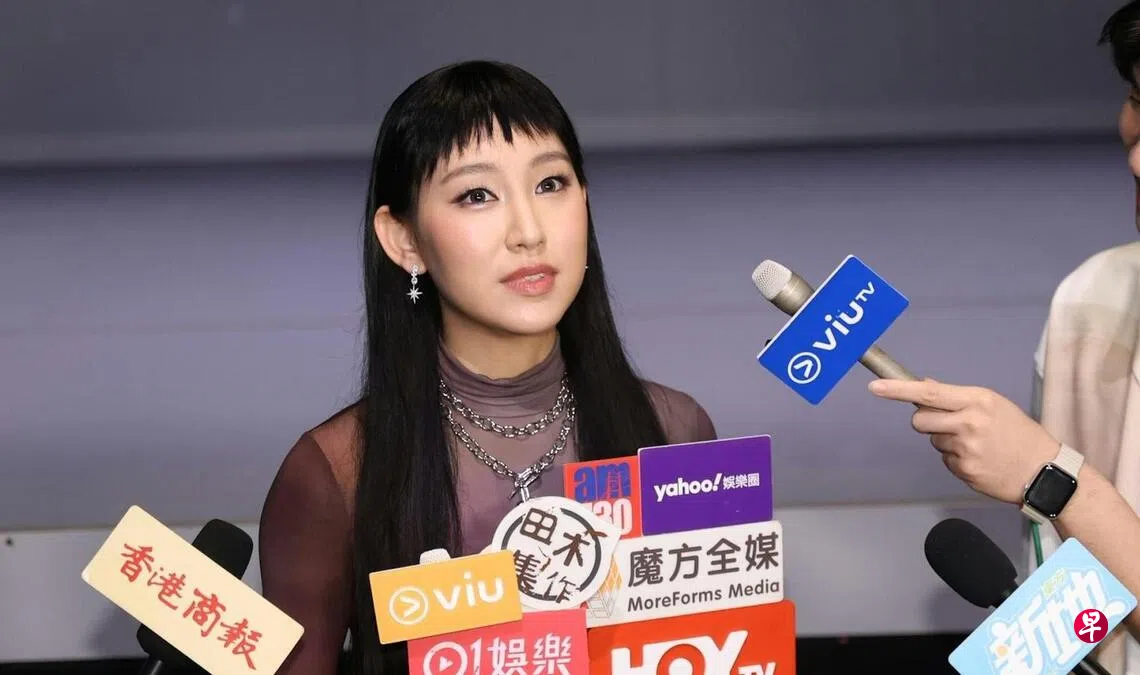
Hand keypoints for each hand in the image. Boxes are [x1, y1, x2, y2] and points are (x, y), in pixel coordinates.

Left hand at [868, 378, 1059, 503]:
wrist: (1044, 471)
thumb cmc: (1018, 433)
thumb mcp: (994, 405)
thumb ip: (957, 398)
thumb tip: (925, 385)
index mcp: (977, 400)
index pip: (929, 392)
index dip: (899, 390)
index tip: (875, 387)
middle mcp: (969, 422)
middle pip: (920, 420)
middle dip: (927, 423)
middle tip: (951, 426)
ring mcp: (965, 448)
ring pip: (933, 441)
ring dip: (947, 442)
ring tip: (977, 445)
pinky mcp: (964, 470)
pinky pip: (945, 460)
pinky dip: (957, 460)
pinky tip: (980, 459)